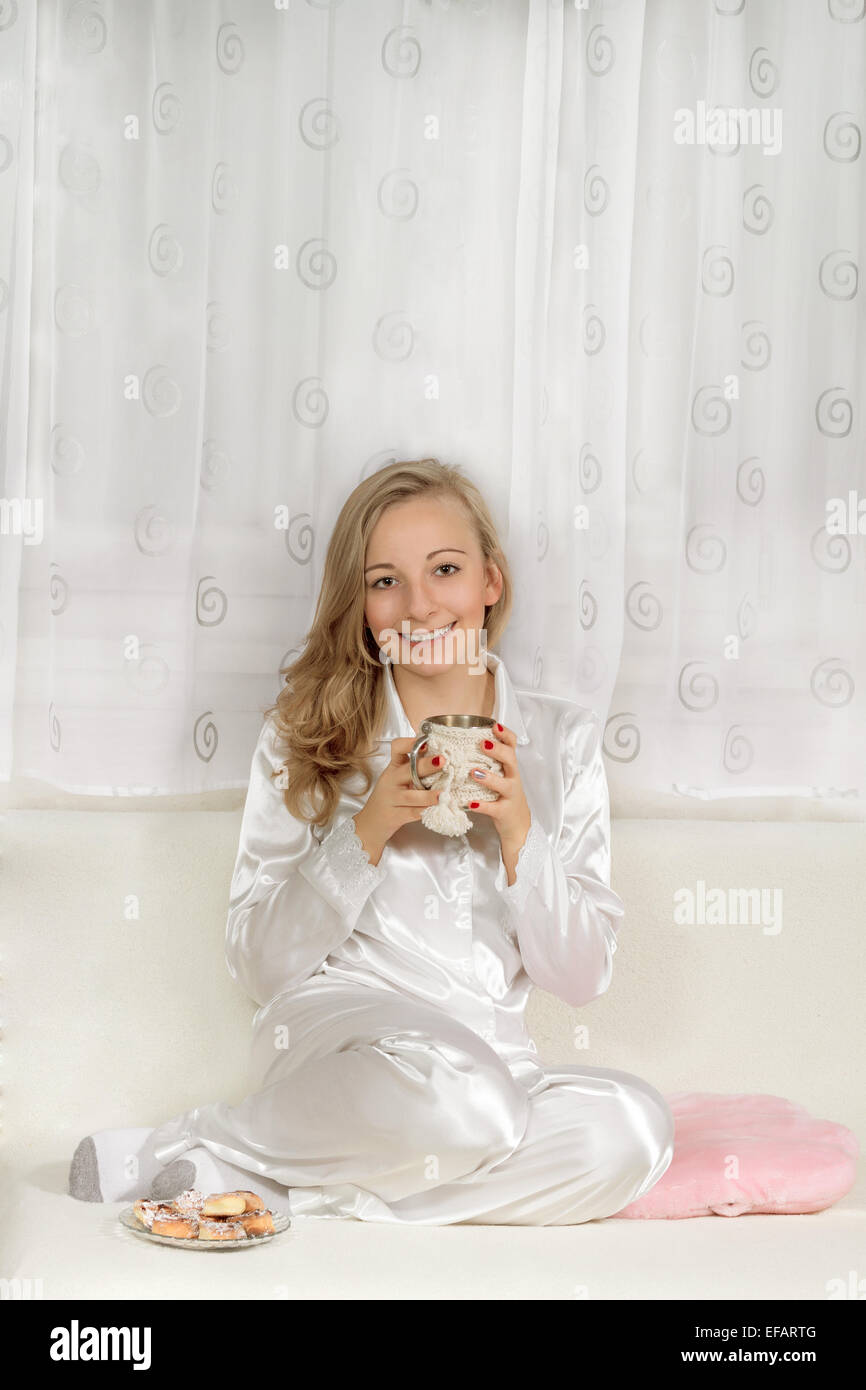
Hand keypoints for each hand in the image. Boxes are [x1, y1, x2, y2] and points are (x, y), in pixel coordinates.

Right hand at [353, 736, 444, 865]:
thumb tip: (439, 755)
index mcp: (393, 768)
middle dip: (425, 765)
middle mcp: (391, 781)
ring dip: (427, 795)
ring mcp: (392, 799)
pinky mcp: (395, 816)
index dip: (410, 743)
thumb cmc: (389, 797)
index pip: (397, 748)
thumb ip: (413, 768)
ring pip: (410, 796)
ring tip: (442, 794)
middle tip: (442, 761)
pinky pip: (412, 813)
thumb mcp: (397, 779)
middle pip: (407, 770)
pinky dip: (424, 812)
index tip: (426, 741)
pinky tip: (436, 810)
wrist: (370, 823)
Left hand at [465, 723, 531, 857]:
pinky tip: (470, 803)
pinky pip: (493, 808)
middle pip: (510, 760)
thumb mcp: (500, 775)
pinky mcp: (504, 812)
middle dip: (497, 750)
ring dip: (489, 777)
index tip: (494, 725)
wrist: (518, 825)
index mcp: (510, 767)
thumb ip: (488, 761)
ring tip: (473, 772)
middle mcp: (513, 778)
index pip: (512, 746)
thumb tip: (463, 743)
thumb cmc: (503, 795)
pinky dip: (482, 806)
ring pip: (504, 784)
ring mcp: (510, 795)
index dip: (505, 734)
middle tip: (482, 744)